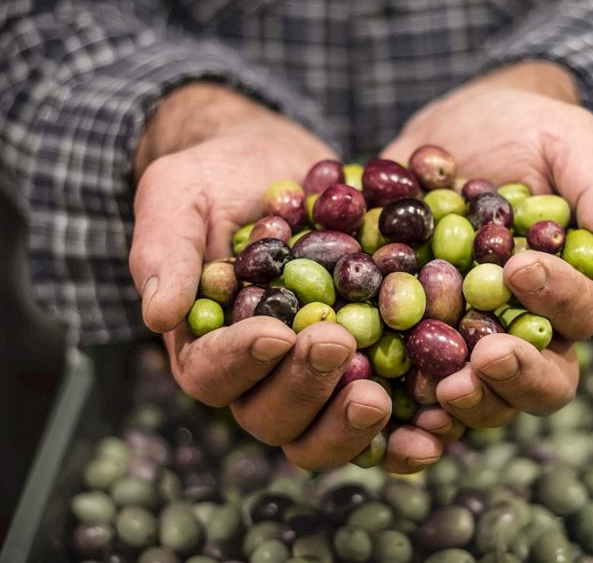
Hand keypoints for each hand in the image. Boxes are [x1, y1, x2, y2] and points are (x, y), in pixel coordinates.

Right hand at [129, 83, 458, 471]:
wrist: (280, 164)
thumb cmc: (220, 176)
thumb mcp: (180, 194)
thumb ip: (165, 249)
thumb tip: (157, 313)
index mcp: (208, 344)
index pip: (212, 374)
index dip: (241, 361)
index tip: (275, 332)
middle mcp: (261, 375)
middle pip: (272, 416)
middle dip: (304, 387)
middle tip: (337, 345)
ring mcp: (316, 376)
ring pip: (325, 428)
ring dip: (351, 423)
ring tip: (381, 394)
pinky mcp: (368, 364)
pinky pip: (386, 412)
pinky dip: (406, 428)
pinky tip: (435, 425)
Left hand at [382, 61, 592, 426]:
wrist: (454, 130)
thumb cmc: (525, 130)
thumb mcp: (567, 141)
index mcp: (574, 288)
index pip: (582, 313)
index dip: (557, 298)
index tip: (520, 270)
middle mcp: (528, 326)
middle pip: (542, 378)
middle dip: (517, 375)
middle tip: (484, 360)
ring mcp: (471, 337)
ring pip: (484, 395)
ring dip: (467, 401)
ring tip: (439, 386)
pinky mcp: (418, 337)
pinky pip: (417, 383)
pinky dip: (407, 400)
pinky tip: (388, 398)